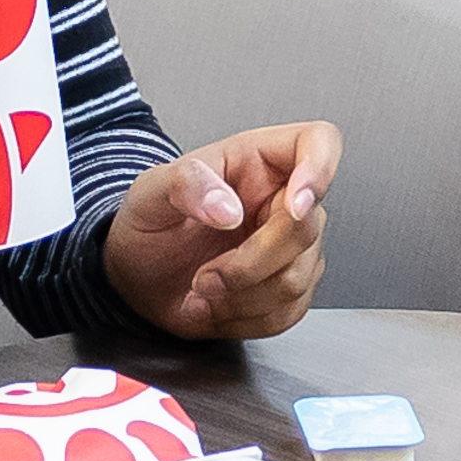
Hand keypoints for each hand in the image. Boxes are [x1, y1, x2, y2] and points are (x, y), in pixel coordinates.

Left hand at [101, 121, 339, 340]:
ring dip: (241, 296)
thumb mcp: (149, 192)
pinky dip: (245, 318)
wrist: (140, 276)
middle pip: (306, 228)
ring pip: (298, 278)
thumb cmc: (150, 224)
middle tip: (205, 274)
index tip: (292, 207)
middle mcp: (284, 199)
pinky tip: (216, 306)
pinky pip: (289, 312)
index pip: (319, 142)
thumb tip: (228, 208)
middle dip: (250, 262)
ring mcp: (292, 247)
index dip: (319, 170)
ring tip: (202, 288)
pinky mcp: (289, 288)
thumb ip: (186, 185)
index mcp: (259, 159)